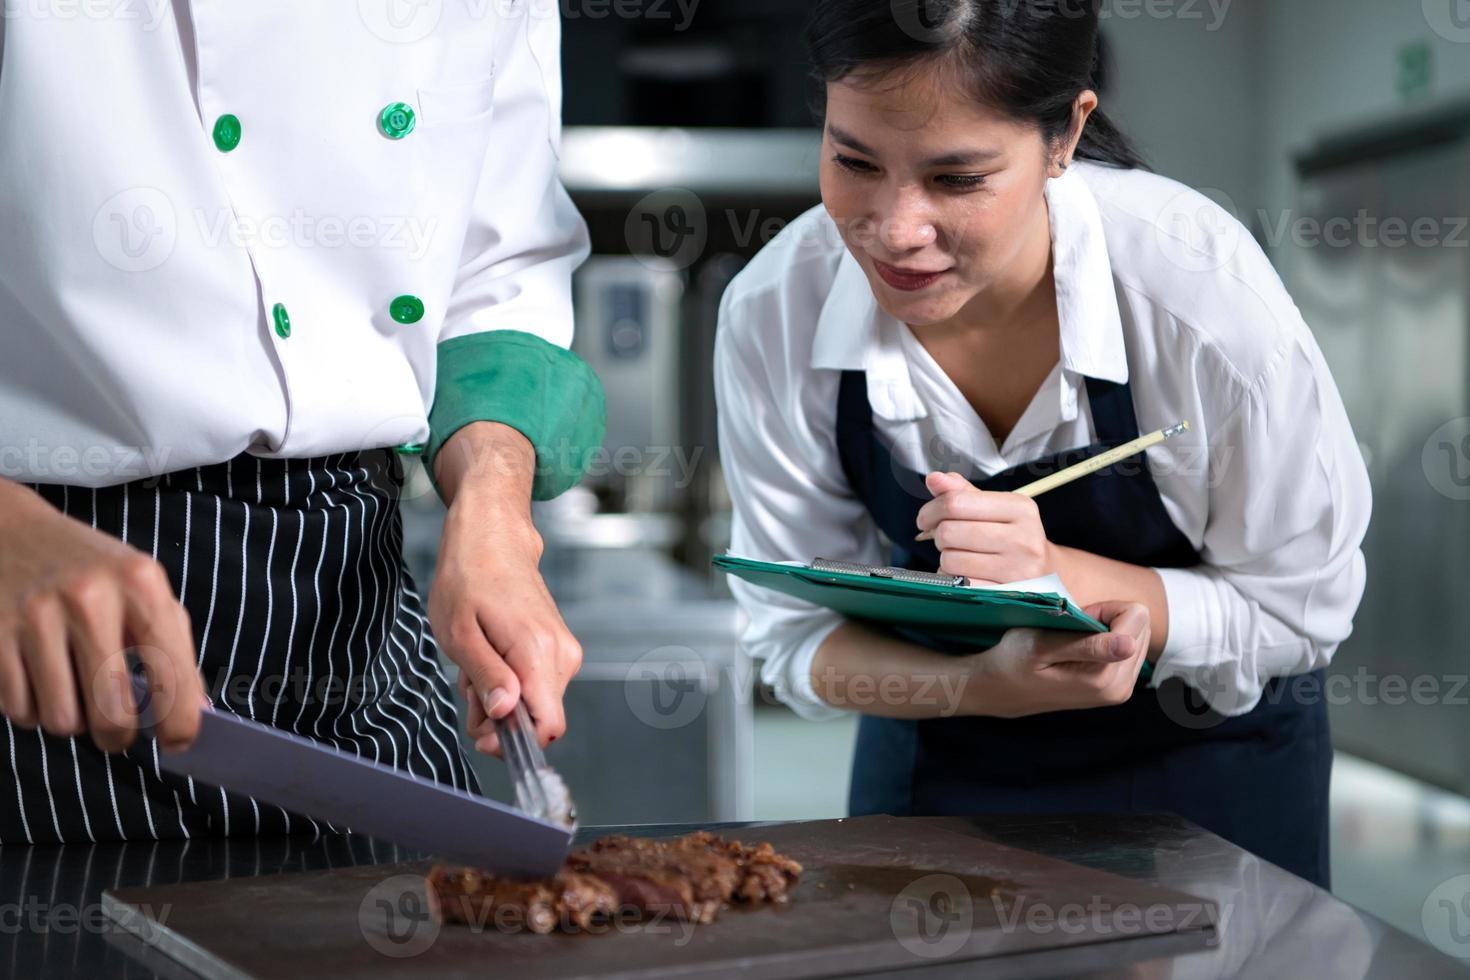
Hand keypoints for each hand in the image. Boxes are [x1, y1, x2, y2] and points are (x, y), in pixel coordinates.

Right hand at [0, 480, 204, 752]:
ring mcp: (36, 617)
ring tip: (76, 694)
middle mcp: (90, 599)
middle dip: (120, 736)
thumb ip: (171, 645)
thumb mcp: (142, 588)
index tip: (178, 741)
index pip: (171, 674)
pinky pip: (19, 711)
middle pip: (112, 713)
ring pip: (62, 720)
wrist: (8, 531)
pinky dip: (34, 710)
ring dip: (73, 722)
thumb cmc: (90, 568)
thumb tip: (194, 713)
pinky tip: (41, 682)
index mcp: (140, 585)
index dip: (179, 724)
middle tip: (120, 731)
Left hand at [429, 498, 580, 754]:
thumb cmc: (469, 577)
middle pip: (537, 719)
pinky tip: (488, 653)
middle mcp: (561, 655)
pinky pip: (535, 685)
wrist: (493, 536)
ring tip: (475, 660)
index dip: (514, 741)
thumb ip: (487, 677)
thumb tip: (506, 715)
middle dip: (498, 715)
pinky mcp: (559, 647)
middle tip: (467, 682)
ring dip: (498, 695)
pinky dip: (507, 680)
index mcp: (538, 652)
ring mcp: (564, 651)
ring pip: (534, 704)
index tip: (482, 730)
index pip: (549, 726)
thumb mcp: (460, 633)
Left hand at [915, 472, 1054, 584]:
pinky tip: (965, 573)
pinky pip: (959, 585)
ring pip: (950, 560)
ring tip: (961, 555)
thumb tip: (934, 479)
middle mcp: (1023, 537)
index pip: (957, 502)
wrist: (1047, 573)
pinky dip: (953, 579)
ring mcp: (1017, 569)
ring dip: (946, 558)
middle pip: (949, 532)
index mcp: (1019, 507)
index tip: (926, 519)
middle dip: (939, 535)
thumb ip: (962, 491)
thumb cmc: (1013, 536)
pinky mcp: (1007, 594)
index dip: (931, 510)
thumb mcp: (995, 508)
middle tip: (946, 538)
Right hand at [963, 601, 1150, 717]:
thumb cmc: (1013, 661)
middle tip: (1073, 631)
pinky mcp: (1116, 690)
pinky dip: (1106, 642)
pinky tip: (1079, 651)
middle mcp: (1120, 688)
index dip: (1103, 609)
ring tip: (1073, 642)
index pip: (1135, 616)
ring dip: (1107, 630)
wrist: (1000, 690)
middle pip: (1141, 626)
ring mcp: (1120, 691)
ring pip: (1137, 636)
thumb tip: (1129, 645)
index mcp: (1105, 677)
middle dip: (1108, 619)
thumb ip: (1087, 644)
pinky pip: (1129, 650)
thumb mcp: (1041, 646)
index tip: (1077, 620)